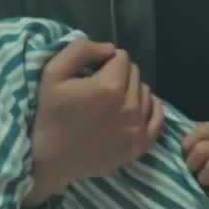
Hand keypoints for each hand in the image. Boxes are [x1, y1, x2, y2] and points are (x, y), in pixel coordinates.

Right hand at [28, 41, 163, 203]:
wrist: (50, 159)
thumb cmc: (50, 114)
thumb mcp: (53, 73)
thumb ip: (81, 50)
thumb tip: (110, 49)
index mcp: (110, 87)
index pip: (121, 57)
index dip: (104, 62)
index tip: (91, 73)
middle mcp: (130, 106)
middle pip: (135, 74)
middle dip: (119, 75)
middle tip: (99, 88)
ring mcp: (138, 128)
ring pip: (146, 93)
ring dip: (131, 91)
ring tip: (112, 102)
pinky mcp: (141, 145)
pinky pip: (158, 117)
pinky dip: (150, 109)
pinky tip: (135, 109)